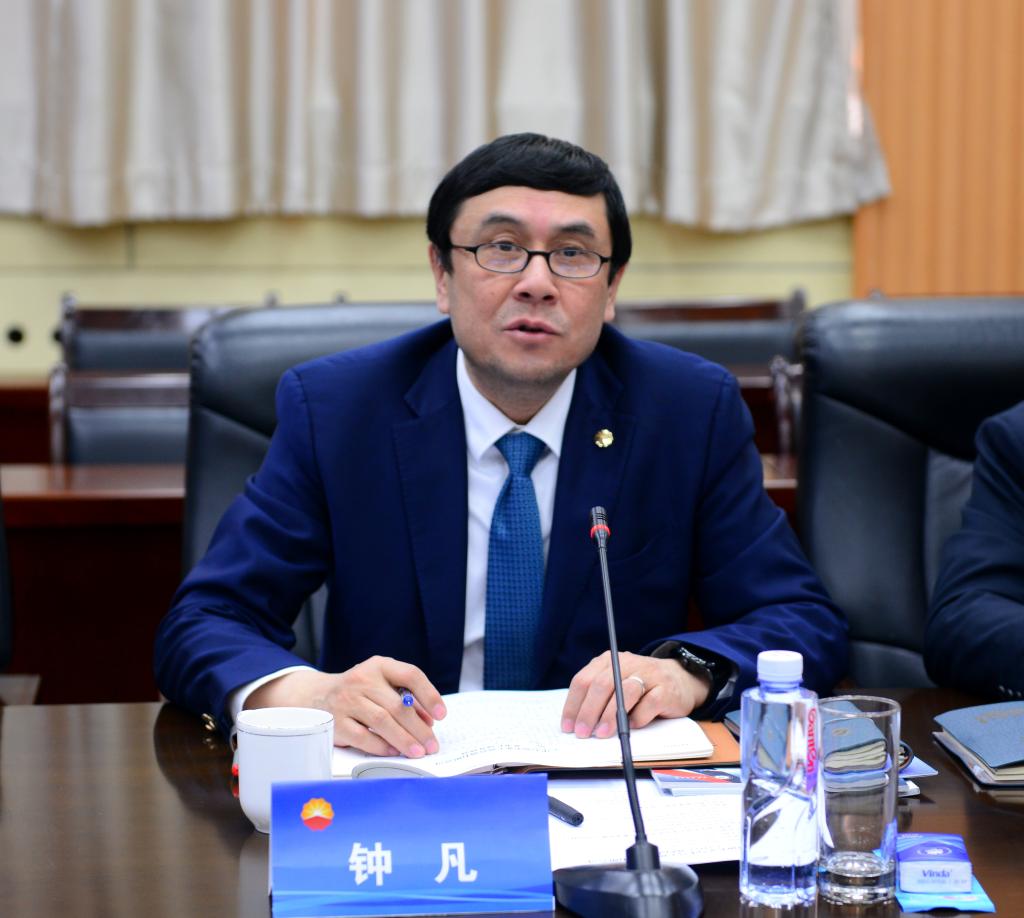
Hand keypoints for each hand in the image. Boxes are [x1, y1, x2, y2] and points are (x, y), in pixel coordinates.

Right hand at [244, 656, 446, 757]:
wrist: (318, 695)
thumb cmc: (361, 691)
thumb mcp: (382, 684)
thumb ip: (406, 698)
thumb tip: (427, 723)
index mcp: (379, 665)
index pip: (410, 675)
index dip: (429, 695)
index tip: (441, 715)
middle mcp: (362, 679)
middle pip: (398, 705)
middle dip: (419, 728)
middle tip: (432, 745)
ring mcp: (347, 700)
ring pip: (382, 721)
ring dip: (404, 740)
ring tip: (418, 752)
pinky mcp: (336, 721)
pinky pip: (363, 736)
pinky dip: (381, 746)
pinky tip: (393, 752)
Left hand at [560, 650, 710, 737]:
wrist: (679, 680)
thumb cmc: (641, 687)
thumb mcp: (616, 684)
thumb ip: (599, 697)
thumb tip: (579, 723)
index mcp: (608, 661)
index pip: (583, 680)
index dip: (573, 705)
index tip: (568, 727)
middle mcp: (627, 663)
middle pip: (602, 685)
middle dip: (588, 712)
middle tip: (583, 733)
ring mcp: (648, 675)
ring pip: (625, 692)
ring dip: (610, 716)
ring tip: (602, 734)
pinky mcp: (666, 689)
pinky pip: (649, 704)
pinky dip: (639, 718)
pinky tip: (633, 726)